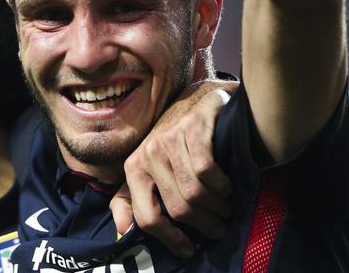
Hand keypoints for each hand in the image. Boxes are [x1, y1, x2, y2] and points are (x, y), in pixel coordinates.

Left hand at [110, 81, 232, 256]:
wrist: (198, 98)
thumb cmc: (174, 141)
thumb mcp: (149, 168)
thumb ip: (132, 199)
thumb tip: (121, 232)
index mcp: (134, 168)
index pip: (147, 217)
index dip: (169, 238)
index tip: (188, 249)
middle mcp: (147, 153)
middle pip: (178, 208)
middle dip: (202, 224)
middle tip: (218, 228)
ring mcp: (169, 139)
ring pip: (194, 192)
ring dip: (216, 208)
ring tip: (226, 210)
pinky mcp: (191, 127)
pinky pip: (207, 170)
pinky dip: (221, 185)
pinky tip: (227, 187)